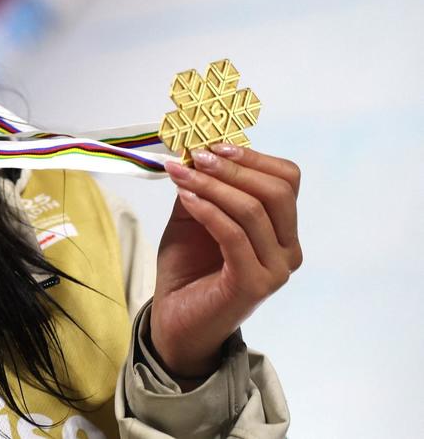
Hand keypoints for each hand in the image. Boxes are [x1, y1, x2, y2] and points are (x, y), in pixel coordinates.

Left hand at [151, 143, 301, 380]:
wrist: (175, 318)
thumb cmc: (188, 266)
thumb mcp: (194, 215)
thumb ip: (203, 185)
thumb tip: (197, 147)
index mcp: (282, 229)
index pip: (287, 180)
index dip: (253, 157)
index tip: (214, 144)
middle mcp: (288, 249)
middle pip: (277, 192)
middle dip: (234, 168)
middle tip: (197, 156)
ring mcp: (275, 269)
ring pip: (253, 211)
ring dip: (213, 185)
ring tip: (181, 175)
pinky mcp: (253, 285)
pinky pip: (234, 236)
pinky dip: (208, 210)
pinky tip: (186, 198)